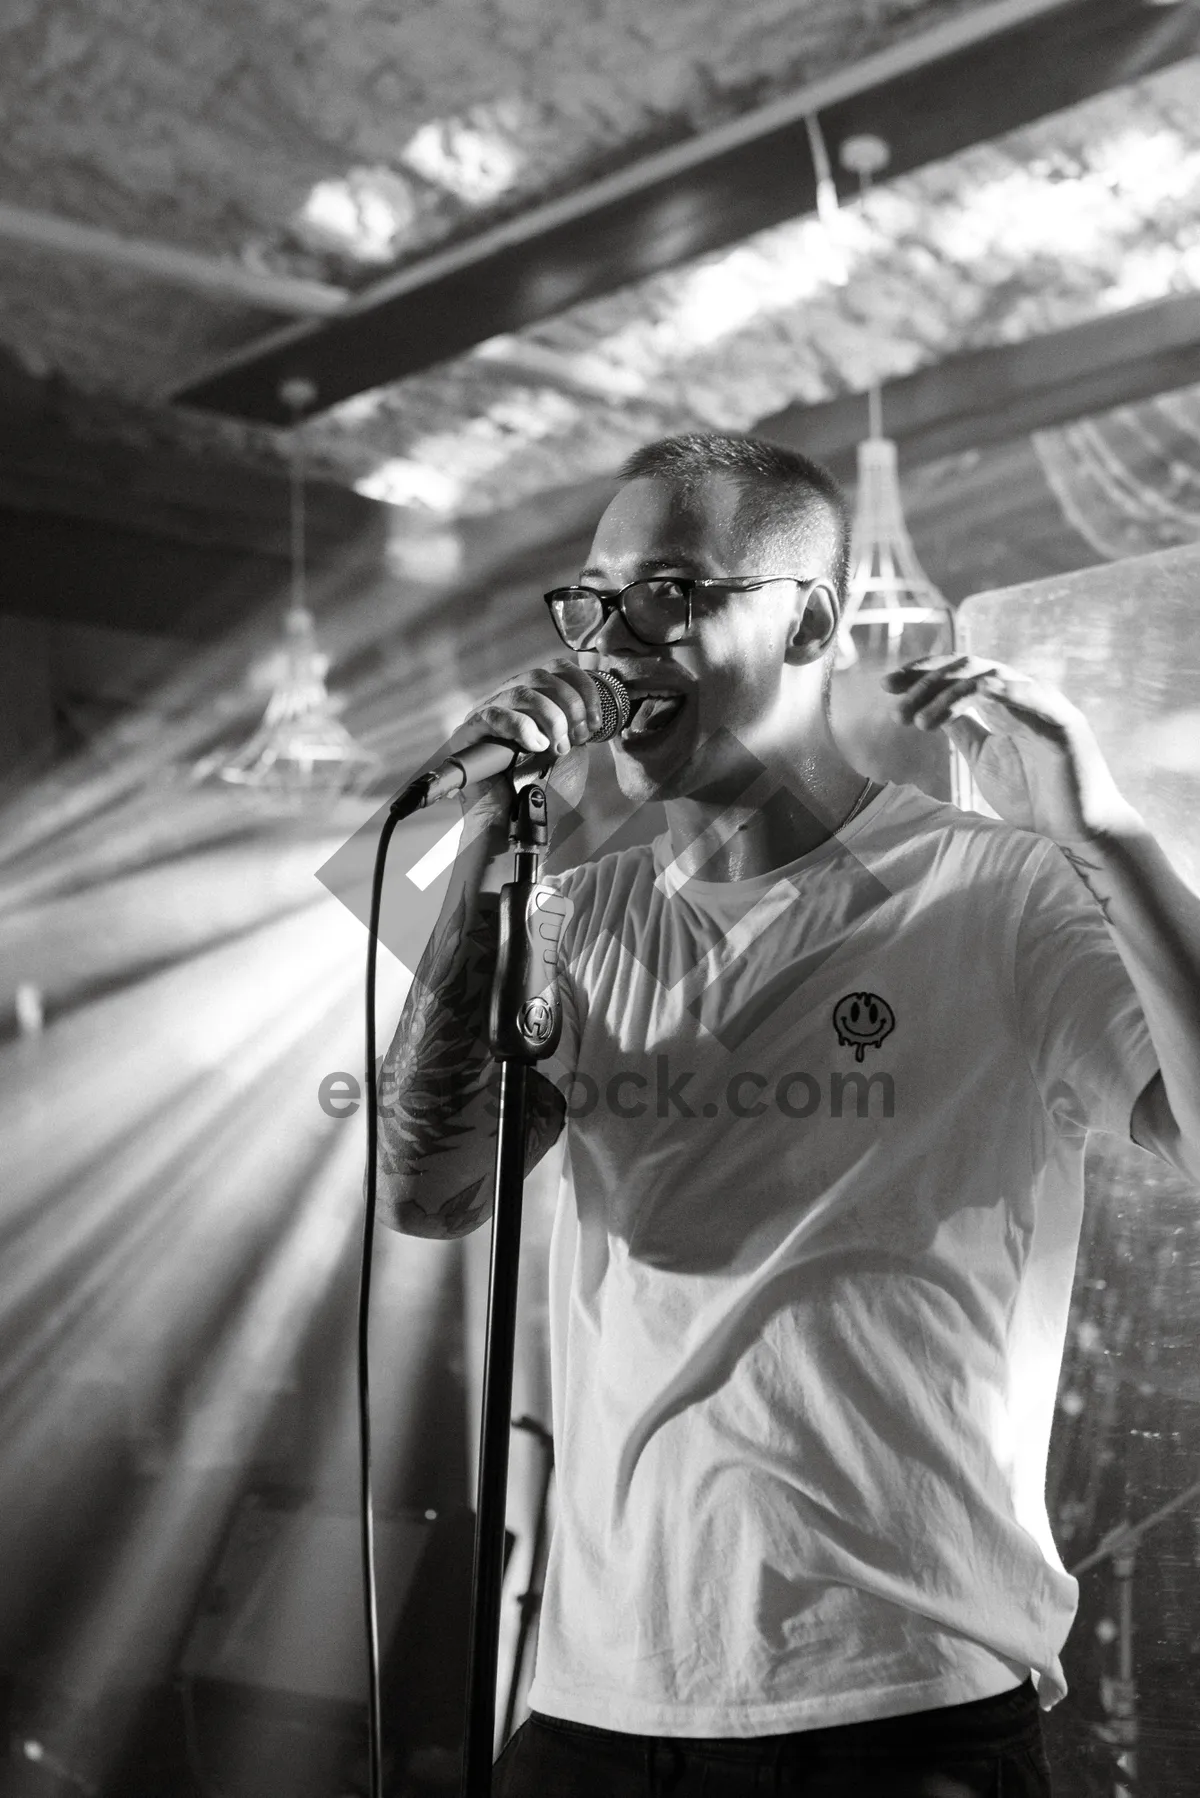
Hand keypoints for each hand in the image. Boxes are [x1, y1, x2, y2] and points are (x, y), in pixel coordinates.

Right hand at [441, 662, 609, 815]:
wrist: (517, 826)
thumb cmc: (543, 793)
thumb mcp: (572, 751)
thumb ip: (578, 723)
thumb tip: (590, 703)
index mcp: (534, 700)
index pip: (556, 669)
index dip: (582, 687)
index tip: (596, 720)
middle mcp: (508, 701)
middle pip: (540, 675)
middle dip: (569, 705)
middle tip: (578, 737)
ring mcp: (487, 714)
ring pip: (521, 691)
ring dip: (550, 718)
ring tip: (557, 748)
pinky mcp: (469, 732)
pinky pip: (494, 715)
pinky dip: (522, 728)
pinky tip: (535, 747)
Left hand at [883, 654, 1144, 844]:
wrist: (1075, 832)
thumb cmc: (1034, 797)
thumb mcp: (984, 758)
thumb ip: (963, 731)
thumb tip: (932, 711)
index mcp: (1004, 702)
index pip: (959, 674)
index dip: (922, 674)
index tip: (885, 685)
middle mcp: (1023, 695)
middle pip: (969, 668)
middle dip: (926, 678)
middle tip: (892, 694)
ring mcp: (1044, 705)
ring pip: (990, 679)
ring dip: (948, 693)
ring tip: (918, 720)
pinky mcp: (1062, 724)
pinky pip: (1028, 697)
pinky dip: (999, 692)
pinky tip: (967, 699)